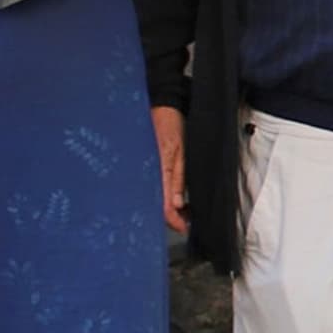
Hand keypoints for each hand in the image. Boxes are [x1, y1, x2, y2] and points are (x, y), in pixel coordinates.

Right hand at [153, 106, 186, 234]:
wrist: (160, 105)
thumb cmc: (170, 125)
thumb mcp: (180, 151)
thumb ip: (178, 178)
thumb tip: (177, 204)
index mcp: (158, 171)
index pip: (164, 205)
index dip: (173, 220)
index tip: (184, 228)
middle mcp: (150, 173)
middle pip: (158, 204)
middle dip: (171, 216)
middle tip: (185, 221)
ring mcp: (146, 169)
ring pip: (155, 196)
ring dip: (168, 207)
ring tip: (183, 212)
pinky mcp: (147, 164)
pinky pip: (154, 185)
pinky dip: (163, 194)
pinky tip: (172, 197)